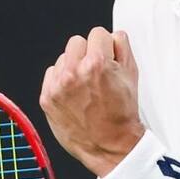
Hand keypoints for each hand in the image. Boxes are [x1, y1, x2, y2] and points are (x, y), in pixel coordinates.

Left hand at [39, 26, 144, 177]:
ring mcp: (58, 86)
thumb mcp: (132, 75)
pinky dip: (61, 80)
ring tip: (85, 86)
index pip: (98, 33)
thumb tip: (114, 35)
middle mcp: (74, 72)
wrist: (110, 145)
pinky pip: (51, 74)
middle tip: (96, 71)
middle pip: (77, 41)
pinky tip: (74, 93)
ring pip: (63, 57)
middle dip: (88, 53)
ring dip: (74, 66)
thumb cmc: (122, 114)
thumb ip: (123, 47)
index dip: (106, 46)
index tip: (107, 57)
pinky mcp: (46, 98)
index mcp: (97, 63)